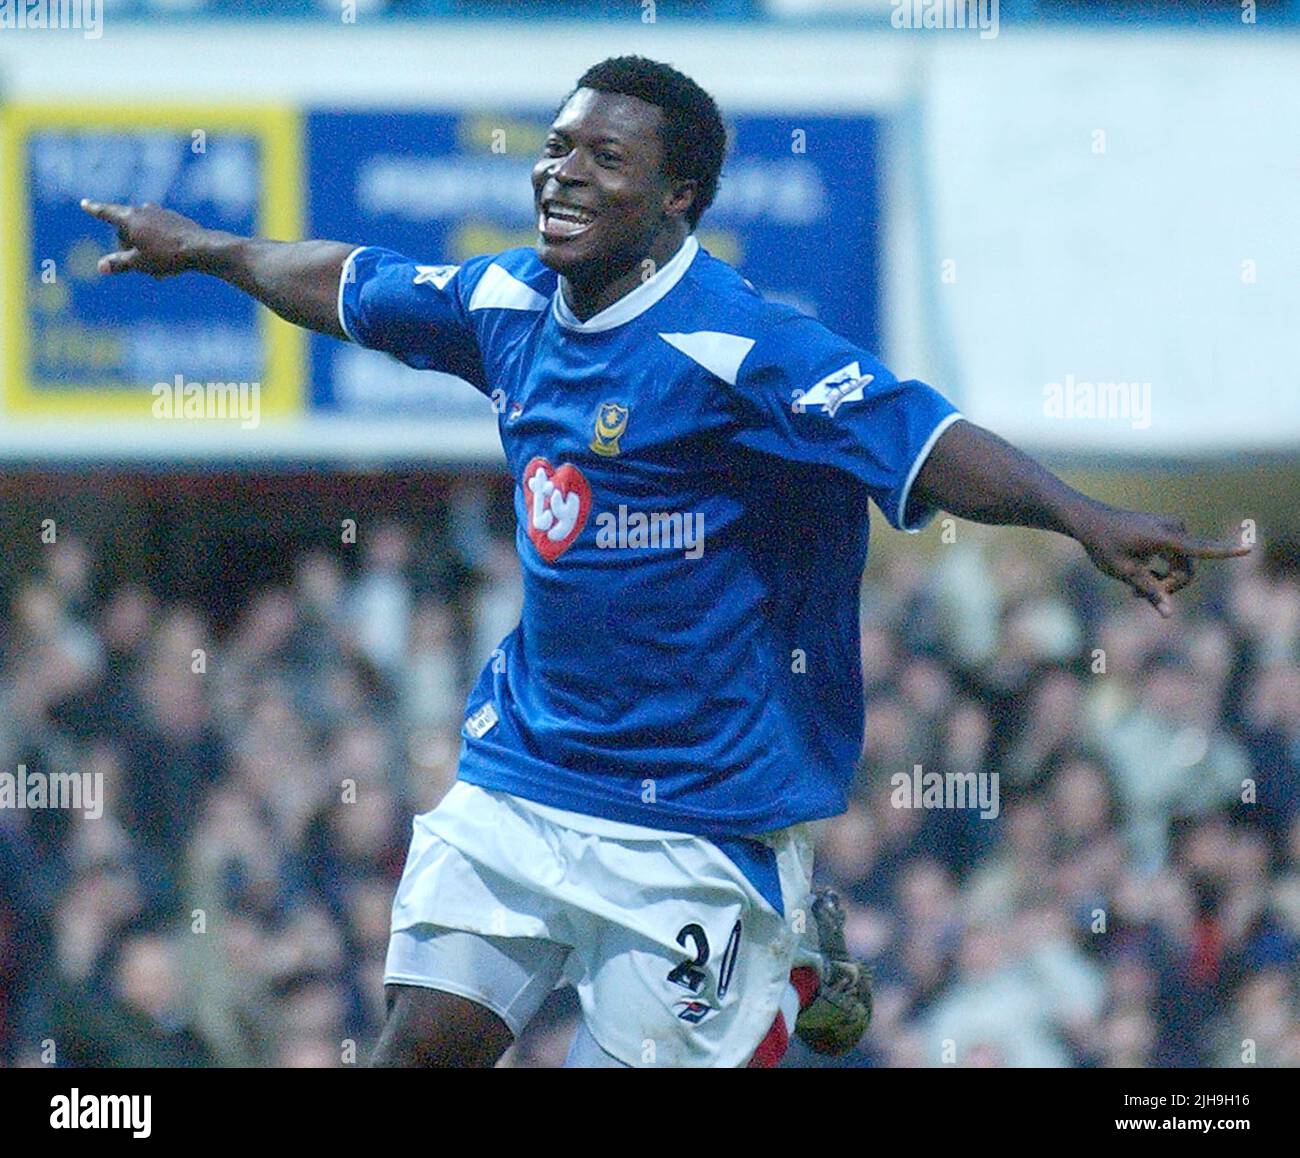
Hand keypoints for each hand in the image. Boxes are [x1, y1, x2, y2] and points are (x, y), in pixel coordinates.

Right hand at [80, 199, 208, 276]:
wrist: (203, 249)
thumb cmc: (168, 255)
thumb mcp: (140, 263)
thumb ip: (119, 263)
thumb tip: (100, 267)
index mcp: (130, 218)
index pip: (107, 213)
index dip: (95, 210)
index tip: (85, 203)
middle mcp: (145, 210)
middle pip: (127, 228)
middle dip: (129, 247)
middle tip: (140, 267)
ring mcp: (162, 213)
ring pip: (146, 233)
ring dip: (146, 250)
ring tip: (158, 271)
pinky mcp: (177, 220)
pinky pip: (161, 234)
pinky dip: (160, 247)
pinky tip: (171, 263)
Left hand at [1074, 505, 1249, 617]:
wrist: (1090, 520)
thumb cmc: (1105, 546)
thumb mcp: (1125, 573)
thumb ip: (1150, 592)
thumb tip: (1169, 614)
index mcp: (1164, 537)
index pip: (1200, 549)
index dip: (1226, 551)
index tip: (1248, 548)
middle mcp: (1174, 529)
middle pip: (1186, 570)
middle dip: (1167, 586)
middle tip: (1135, 596)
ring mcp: (1174, 527)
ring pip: (1182, 565)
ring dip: (1163, 580)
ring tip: (1133, 591)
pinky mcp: (1170, 529)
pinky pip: (1177, 555)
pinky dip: (1162, 569)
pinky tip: (1141, 576)